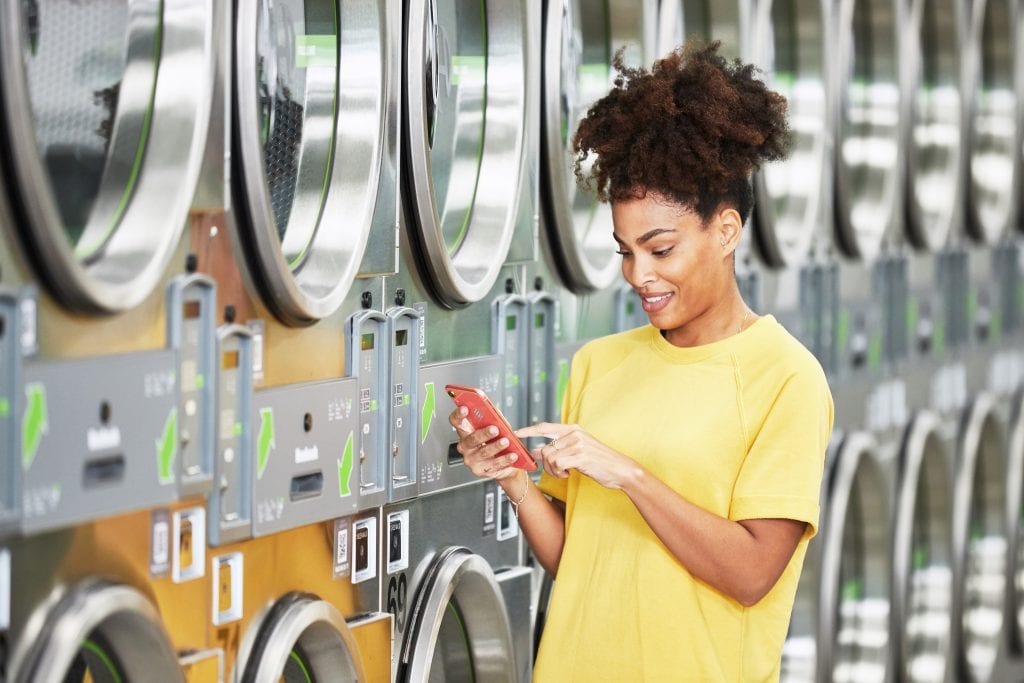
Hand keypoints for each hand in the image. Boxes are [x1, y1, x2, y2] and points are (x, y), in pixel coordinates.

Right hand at [448, 407, 522, 480]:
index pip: (456, 422)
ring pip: (483, 452)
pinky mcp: (480, 471)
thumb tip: (496, 412)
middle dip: (483, 433)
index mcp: (466, 432)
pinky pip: (493, 464)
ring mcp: (471, 460)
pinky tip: (512, 455)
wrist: (505, 464)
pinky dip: (504, 459)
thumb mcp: (497, 427)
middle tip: (495, 429)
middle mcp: (465, 447)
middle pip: (471, 439)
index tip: (465, 409)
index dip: (458, 415)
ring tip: (506, 442)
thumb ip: (494, 419)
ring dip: (496, 446)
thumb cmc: (497, 442)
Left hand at [515, 422, 640, 489]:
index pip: (544, 427)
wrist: (620, 470)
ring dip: (553, 471)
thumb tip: (534, 451)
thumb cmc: (599, 462)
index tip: (515, 433)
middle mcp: (574, 433)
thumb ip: (557, 449)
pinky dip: (559, 473)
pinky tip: (568, 474)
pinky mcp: (580, 455)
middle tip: (558, 472)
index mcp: (573, 429)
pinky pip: (556, 464)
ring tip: (565, 473)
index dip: (528, 430)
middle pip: (544, 449)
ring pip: (549, 458)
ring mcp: (578, 443)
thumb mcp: (577, 452)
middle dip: (546, 465)